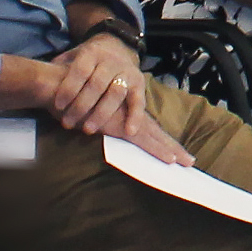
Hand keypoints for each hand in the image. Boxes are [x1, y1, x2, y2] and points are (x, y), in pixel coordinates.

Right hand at [42, 37, 192, 166]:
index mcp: (123, 113)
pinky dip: (158, 150)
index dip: (160, 140)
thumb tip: (91, 131)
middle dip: (173, 147)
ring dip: (171, 150)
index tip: (174, 152)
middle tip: (191, 161)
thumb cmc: (70, 101)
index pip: (147, 129)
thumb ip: (93, 120)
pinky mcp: (121, 125)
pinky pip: (144, 140)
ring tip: (187, 162)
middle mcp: (129, 114)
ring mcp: (127, 119)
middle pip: (156, 133)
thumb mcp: (85, 113)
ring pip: (156, 138)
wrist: (60, 88)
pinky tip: (171, 159)